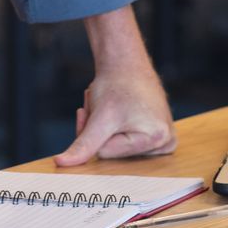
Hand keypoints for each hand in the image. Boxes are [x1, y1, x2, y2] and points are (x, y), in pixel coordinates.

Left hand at [54, 65, 176, 164]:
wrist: (125, 64)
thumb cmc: (116, 84)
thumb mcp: (99, 118)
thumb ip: (83, 145)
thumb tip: (62, 163)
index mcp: (158, 139)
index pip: (107, 153)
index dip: (94, 133)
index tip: (94, 112)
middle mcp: (165, 142)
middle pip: (114, 152)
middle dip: (100, 131)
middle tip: (102, 108)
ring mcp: (164, 139)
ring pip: (117, 148)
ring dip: (106, 129)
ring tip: (113, 108)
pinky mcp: (158, 135)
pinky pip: (126, 143)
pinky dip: (116, 129)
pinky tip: (121, 113)